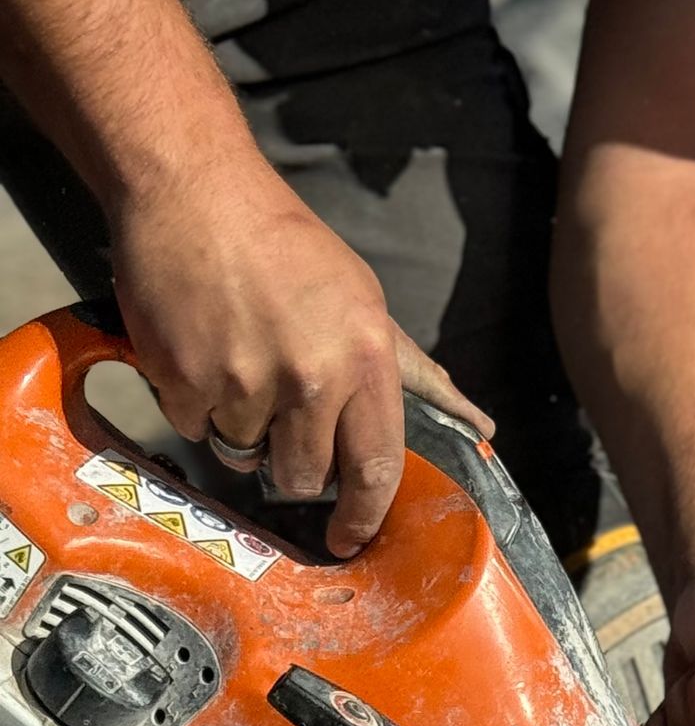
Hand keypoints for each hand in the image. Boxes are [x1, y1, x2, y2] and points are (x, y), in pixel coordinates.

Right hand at [108, 166, 491, 555]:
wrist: (193, 188)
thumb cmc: (284, 244)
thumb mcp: (364, 300)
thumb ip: (412, 373)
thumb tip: (477, 426)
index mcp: (365, 359)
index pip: (377, 466)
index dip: (365, 515)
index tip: (352, 538)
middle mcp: (311, 377)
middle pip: (303, 475)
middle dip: (291, 463)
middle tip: (279, 413)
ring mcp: (245, 381)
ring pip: (243, 453)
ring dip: (239, 425)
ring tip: (237, 359)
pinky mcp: (186, 378)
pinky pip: (192, 426)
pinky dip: (192, 400)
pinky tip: (200, 347)